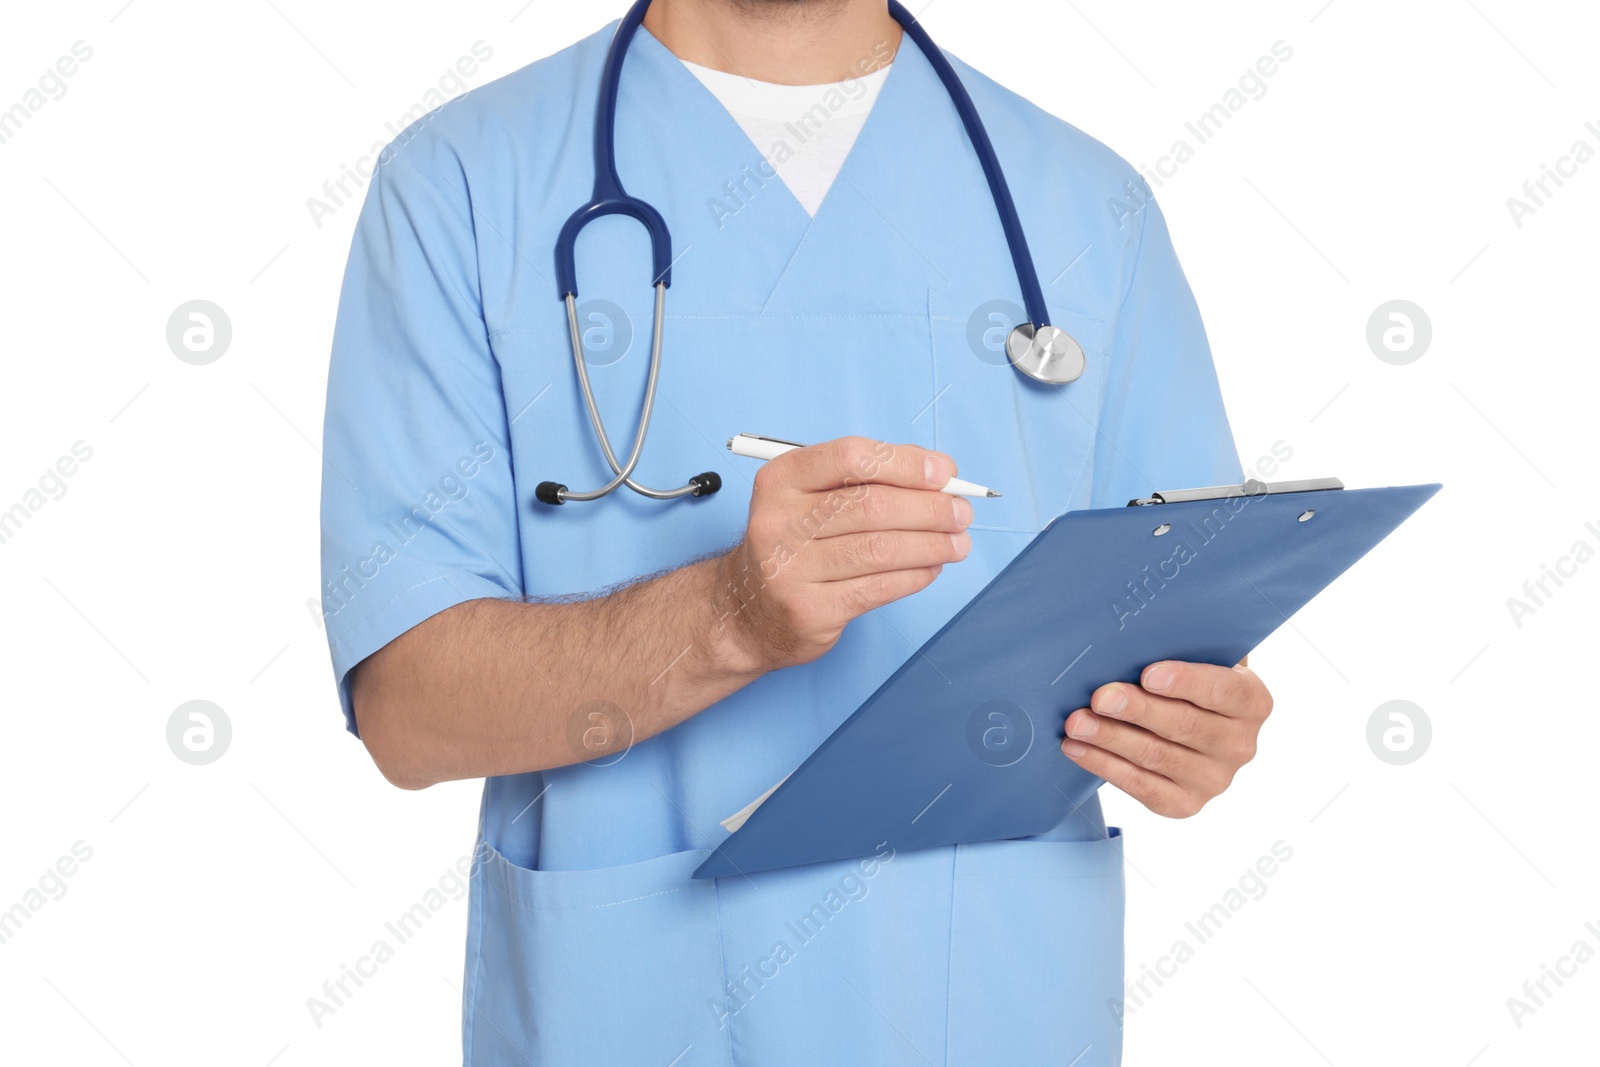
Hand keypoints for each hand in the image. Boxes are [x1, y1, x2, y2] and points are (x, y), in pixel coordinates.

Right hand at [715, 436, 972, 672]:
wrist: (747, 610)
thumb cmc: (794, 544)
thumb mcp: (811, 497)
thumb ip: (867, 479)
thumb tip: (938, 473)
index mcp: (781, 480)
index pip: (852, 458)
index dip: (906, 463)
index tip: (944, 472)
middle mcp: (779, 521)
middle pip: (873, 506)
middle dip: (930, 508)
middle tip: (961, 513)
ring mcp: (789, 569)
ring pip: (880, 549)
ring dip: (931, 544)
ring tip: (957, 543)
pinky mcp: (809, 610)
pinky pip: (878, 587)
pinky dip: (915, 576)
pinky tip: (930, 568)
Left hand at [1060, 660, 1271, 817]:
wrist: (1185, 725)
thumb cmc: (1184, 680)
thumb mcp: (1197, 657)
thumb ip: (1184, 646)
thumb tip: (1138, 635)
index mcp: (1252, 701)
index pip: (1221, 690)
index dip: (1185, 682)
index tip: (1148, 674)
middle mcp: (1239, 745)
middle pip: (1184, 725)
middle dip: (1137, 710)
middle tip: (1099, 697)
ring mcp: (1214, 780)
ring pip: (1156, 756)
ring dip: (1110, 738)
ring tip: (1076, 723)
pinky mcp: (1185, 804)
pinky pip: (1140, 785)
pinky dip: (1103, 765)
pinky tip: (1075, 748)